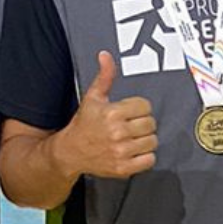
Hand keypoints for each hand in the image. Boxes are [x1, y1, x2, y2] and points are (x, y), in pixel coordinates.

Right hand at [55, 51, 158, 179]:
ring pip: (152, 141)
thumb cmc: (83, 124)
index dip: (139, 108)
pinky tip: (133, 151)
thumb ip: (104, 76)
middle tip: (130, 126)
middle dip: (142, 124)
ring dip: (145, 140)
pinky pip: (150, 160)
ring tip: (132, 138)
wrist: (70, 152)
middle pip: (150, 124)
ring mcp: (121, 152)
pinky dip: (145, 157)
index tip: (129, 112)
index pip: (145, 106)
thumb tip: (105, 55)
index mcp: (112, 113)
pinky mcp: (123, 168)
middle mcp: (117, 132)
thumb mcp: (93, 97)